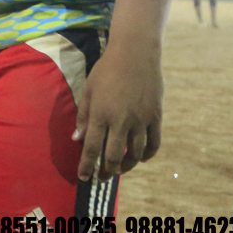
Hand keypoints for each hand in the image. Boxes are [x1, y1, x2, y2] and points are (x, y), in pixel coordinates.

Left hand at [73, 44, 162, 180]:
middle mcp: (121, 121)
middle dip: (106, 171)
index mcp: (100, 114)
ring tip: (118, 169)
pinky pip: (153, 143)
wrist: (134, 54)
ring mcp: (141, 120)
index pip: (92, 148)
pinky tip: (140, 158)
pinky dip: (147, 155)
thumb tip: (77, 139)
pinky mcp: (156, 117)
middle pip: (113, 156)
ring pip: (135, 154)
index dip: (87, 166)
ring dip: (126, 166)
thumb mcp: (89, 90)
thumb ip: (84, 117)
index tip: (84, 178)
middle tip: (102, 177)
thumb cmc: (106, 70)